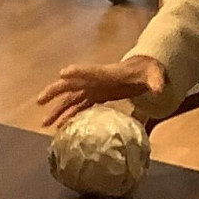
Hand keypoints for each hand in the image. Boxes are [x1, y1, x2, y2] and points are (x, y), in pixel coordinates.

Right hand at [38, 54, 164, 130]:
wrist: (145, 70)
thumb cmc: (148, 71)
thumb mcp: (154, 74)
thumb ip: (156, 81)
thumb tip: (159, 89)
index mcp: (108, 74)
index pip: (91, 72)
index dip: (78, 72)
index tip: (63, 74)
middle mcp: (96, 80)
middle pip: (71, 85)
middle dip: (55, 92)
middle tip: (39, 101)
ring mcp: (94, 88)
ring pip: (71, 99)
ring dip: (57, 110)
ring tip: (44, 124)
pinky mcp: (96, 95)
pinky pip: (78, 106)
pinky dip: (69, 116)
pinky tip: (61, 128)